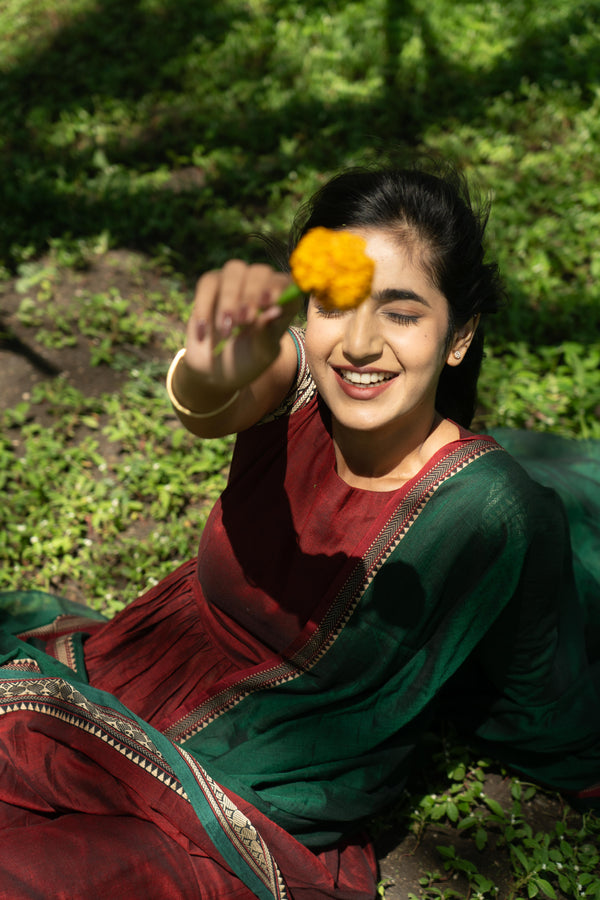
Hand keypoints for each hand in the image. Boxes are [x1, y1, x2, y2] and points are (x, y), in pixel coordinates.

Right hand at [183, 260, 301, 392]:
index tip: (268, 303)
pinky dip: (204, 307)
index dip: (278, 288)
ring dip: (230, 298)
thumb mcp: (261, 354)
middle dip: (252, 294)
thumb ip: (268, 334)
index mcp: (283, 302)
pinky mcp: (211, 285)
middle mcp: (261, 286)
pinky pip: (208, 282)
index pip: (286, 283)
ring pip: (234, 269)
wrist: (215, 371)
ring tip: (225, 329)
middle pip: (260, 272)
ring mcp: (236, 282)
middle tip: (244, 320)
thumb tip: (274, 311)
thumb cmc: (247, 362)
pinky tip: (203, 333)